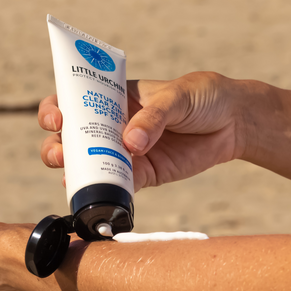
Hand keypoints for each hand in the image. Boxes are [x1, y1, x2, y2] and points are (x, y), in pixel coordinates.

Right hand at [39, 72, 251, 190]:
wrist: (234, 122)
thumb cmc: (203, 96)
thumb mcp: (178, 96)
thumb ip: (154, 117)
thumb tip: (130, 143)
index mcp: (114, 97)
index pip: (73, 100)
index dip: (55, 110)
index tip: (56, 119)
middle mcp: (113, 124)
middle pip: (71, 137)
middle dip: (56, 147)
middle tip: (60, 155)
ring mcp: (126, 151)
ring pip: (89, 164)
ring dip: (76, 173)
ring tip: (73, 178)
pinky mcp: (144, 174)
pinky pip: (119, 184)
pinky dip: (108, 191)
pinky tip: (101, 194)